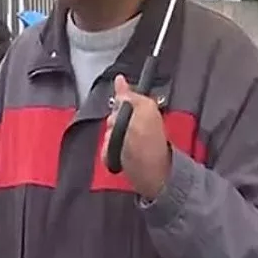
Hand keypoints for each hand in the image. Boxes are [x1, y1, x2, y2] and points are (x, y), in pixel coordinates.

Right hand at [101, 75, 171, 199]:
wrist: (150, 177)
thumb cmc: (148, 146)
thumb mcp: (143, 113)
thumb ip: (132, 98)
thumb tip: (120, 81)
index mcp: (144, 110)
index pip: (122, 98)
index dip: (117, 105)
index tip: (118, 114)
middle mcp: (137, 123)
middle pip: (112, 116)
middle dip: (112, 125)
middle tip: (119, 133)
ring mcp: (129, 140)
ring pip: (107, 133)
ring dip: (109, 142)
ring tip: (120, 149)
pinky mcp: (122, 154)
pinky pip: (106, 148)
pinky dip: (108, 154)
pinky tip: (116, 157)